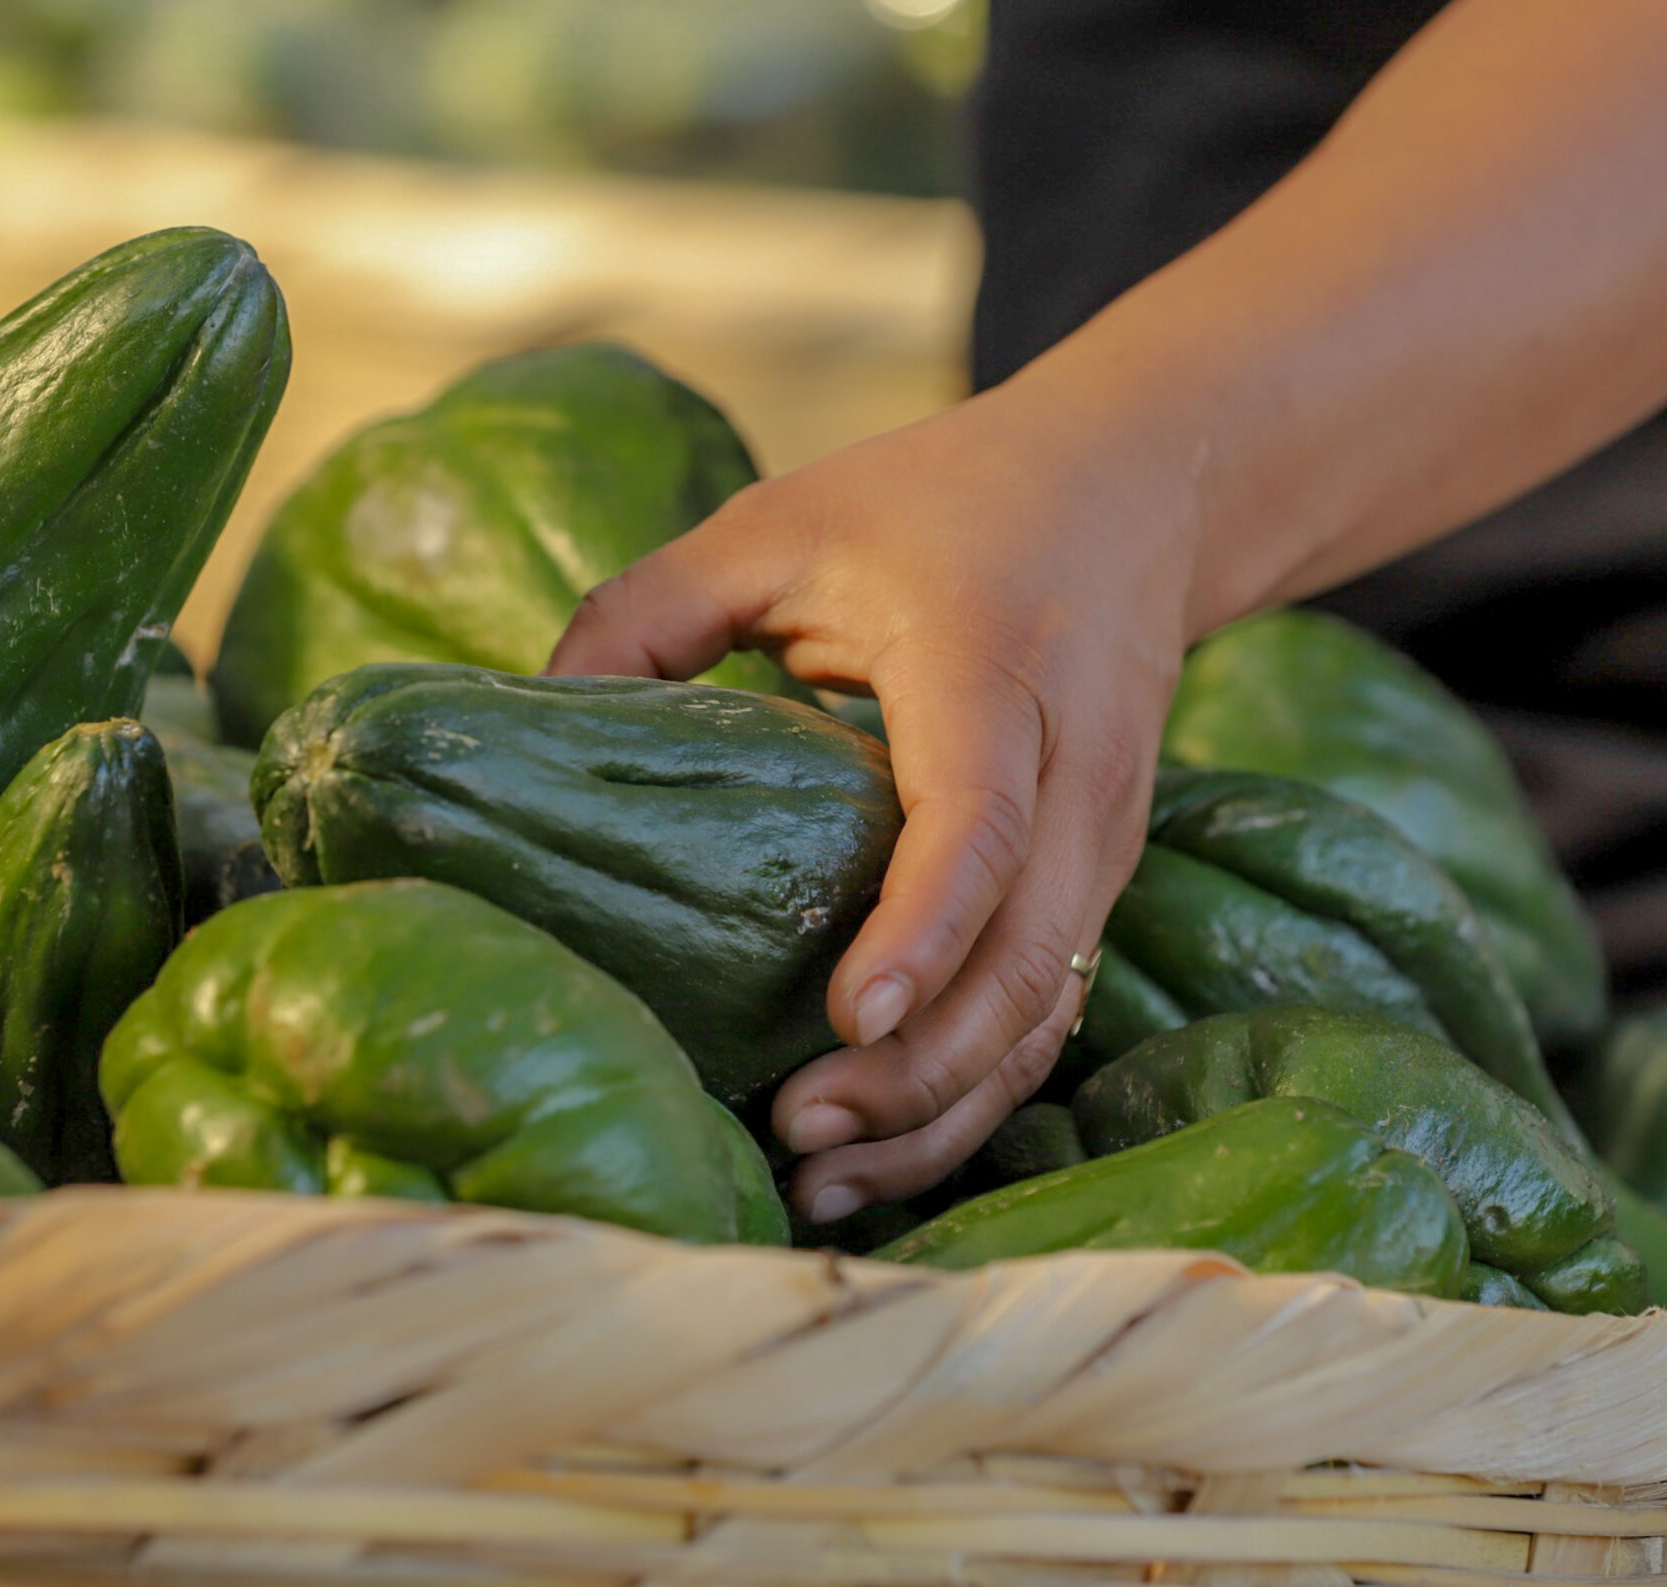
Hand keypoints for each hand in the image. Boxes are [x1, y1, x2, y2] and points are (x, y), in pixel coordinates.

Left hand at [548, 364, 1212, 1219]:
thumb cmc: (939, 504)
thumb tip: (534, 720)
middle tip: (794, 1133)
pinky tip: (881, 1146)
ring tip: (821, 1179)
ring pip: (1051, 1008)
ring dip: (945, 1108)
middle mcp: (1074, 768)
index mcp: (991, 666)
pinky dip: (975, 1091)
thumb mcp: (782, 523)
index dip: (921, 926)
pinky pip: (1053, 1009)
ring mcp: (1103, 835)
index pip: (977, 817)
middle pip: (1028, 954)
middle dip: (920, 1069)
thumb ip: (648, 610)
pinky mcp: (1099, 878)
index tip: (844, 1016)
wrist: (1133, 488)